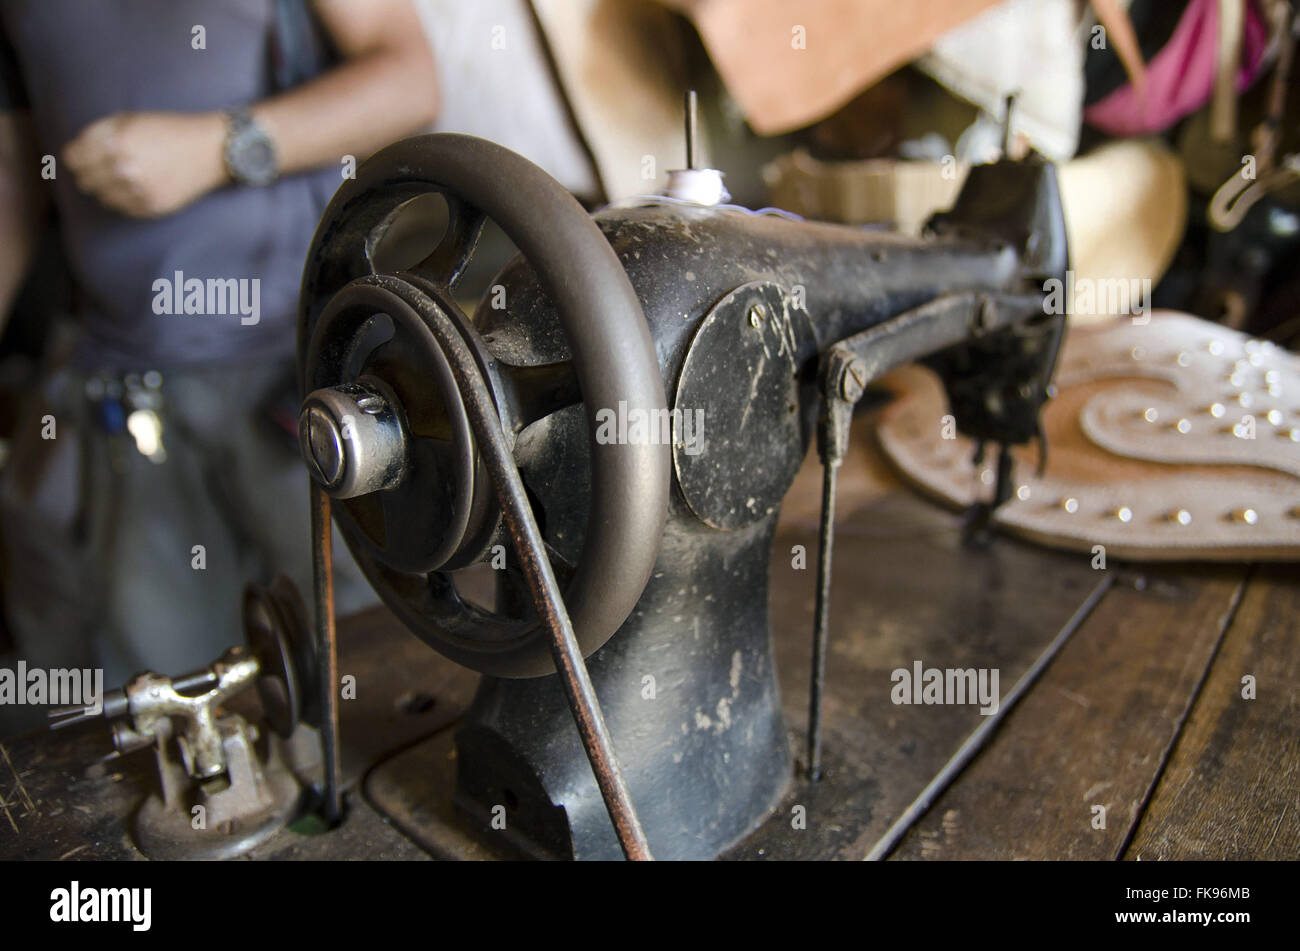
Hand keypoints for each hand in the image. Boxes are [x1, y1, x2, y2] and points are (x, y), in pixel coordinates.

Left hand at [62, 111, 229, 218]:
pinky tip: (141, 186)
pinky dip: (126, 199)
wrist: (209, 150)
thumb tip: (74, 152)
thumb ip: (96, 133)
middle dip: (92, 172)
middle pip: (84, 181)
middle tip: (109, 165)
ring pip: (102, 198)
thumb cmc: (168, 130)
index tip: (86, 155)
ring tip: (127, 176)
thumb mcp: (128, 119)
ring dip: (109, 188)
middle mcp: (123, 170)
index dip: (78, 155)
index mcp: (114, 144)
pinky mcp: (151, 207)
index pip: (72, 160)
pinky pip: (123, 209)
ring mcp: (138, 191)